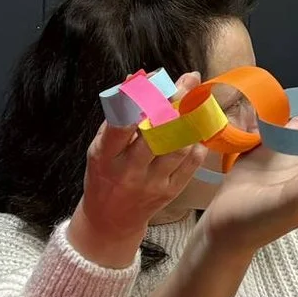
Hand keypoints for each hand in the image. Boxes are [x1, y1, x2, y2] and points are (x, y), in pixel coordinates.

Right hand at [67, 73, 211, 265]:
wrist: (110, 220)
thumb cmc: (104, 175)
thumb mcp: (100, 147)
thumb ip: (117, 116)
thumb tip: (135, 79)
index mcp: (105, 156)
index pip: (121, 125)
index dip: (140, 99)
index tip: (156, 77)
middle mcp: (129, 171)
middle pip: (157, 132)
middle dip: (176, 102)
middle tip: (190, 80)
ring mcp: (152, 183)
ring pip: (179, 146)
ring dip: (191, 119)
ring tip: (197, 99)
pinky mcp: (170, 192)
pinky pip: (191, 163)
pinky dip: (197, 141)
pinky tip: (197, 128)